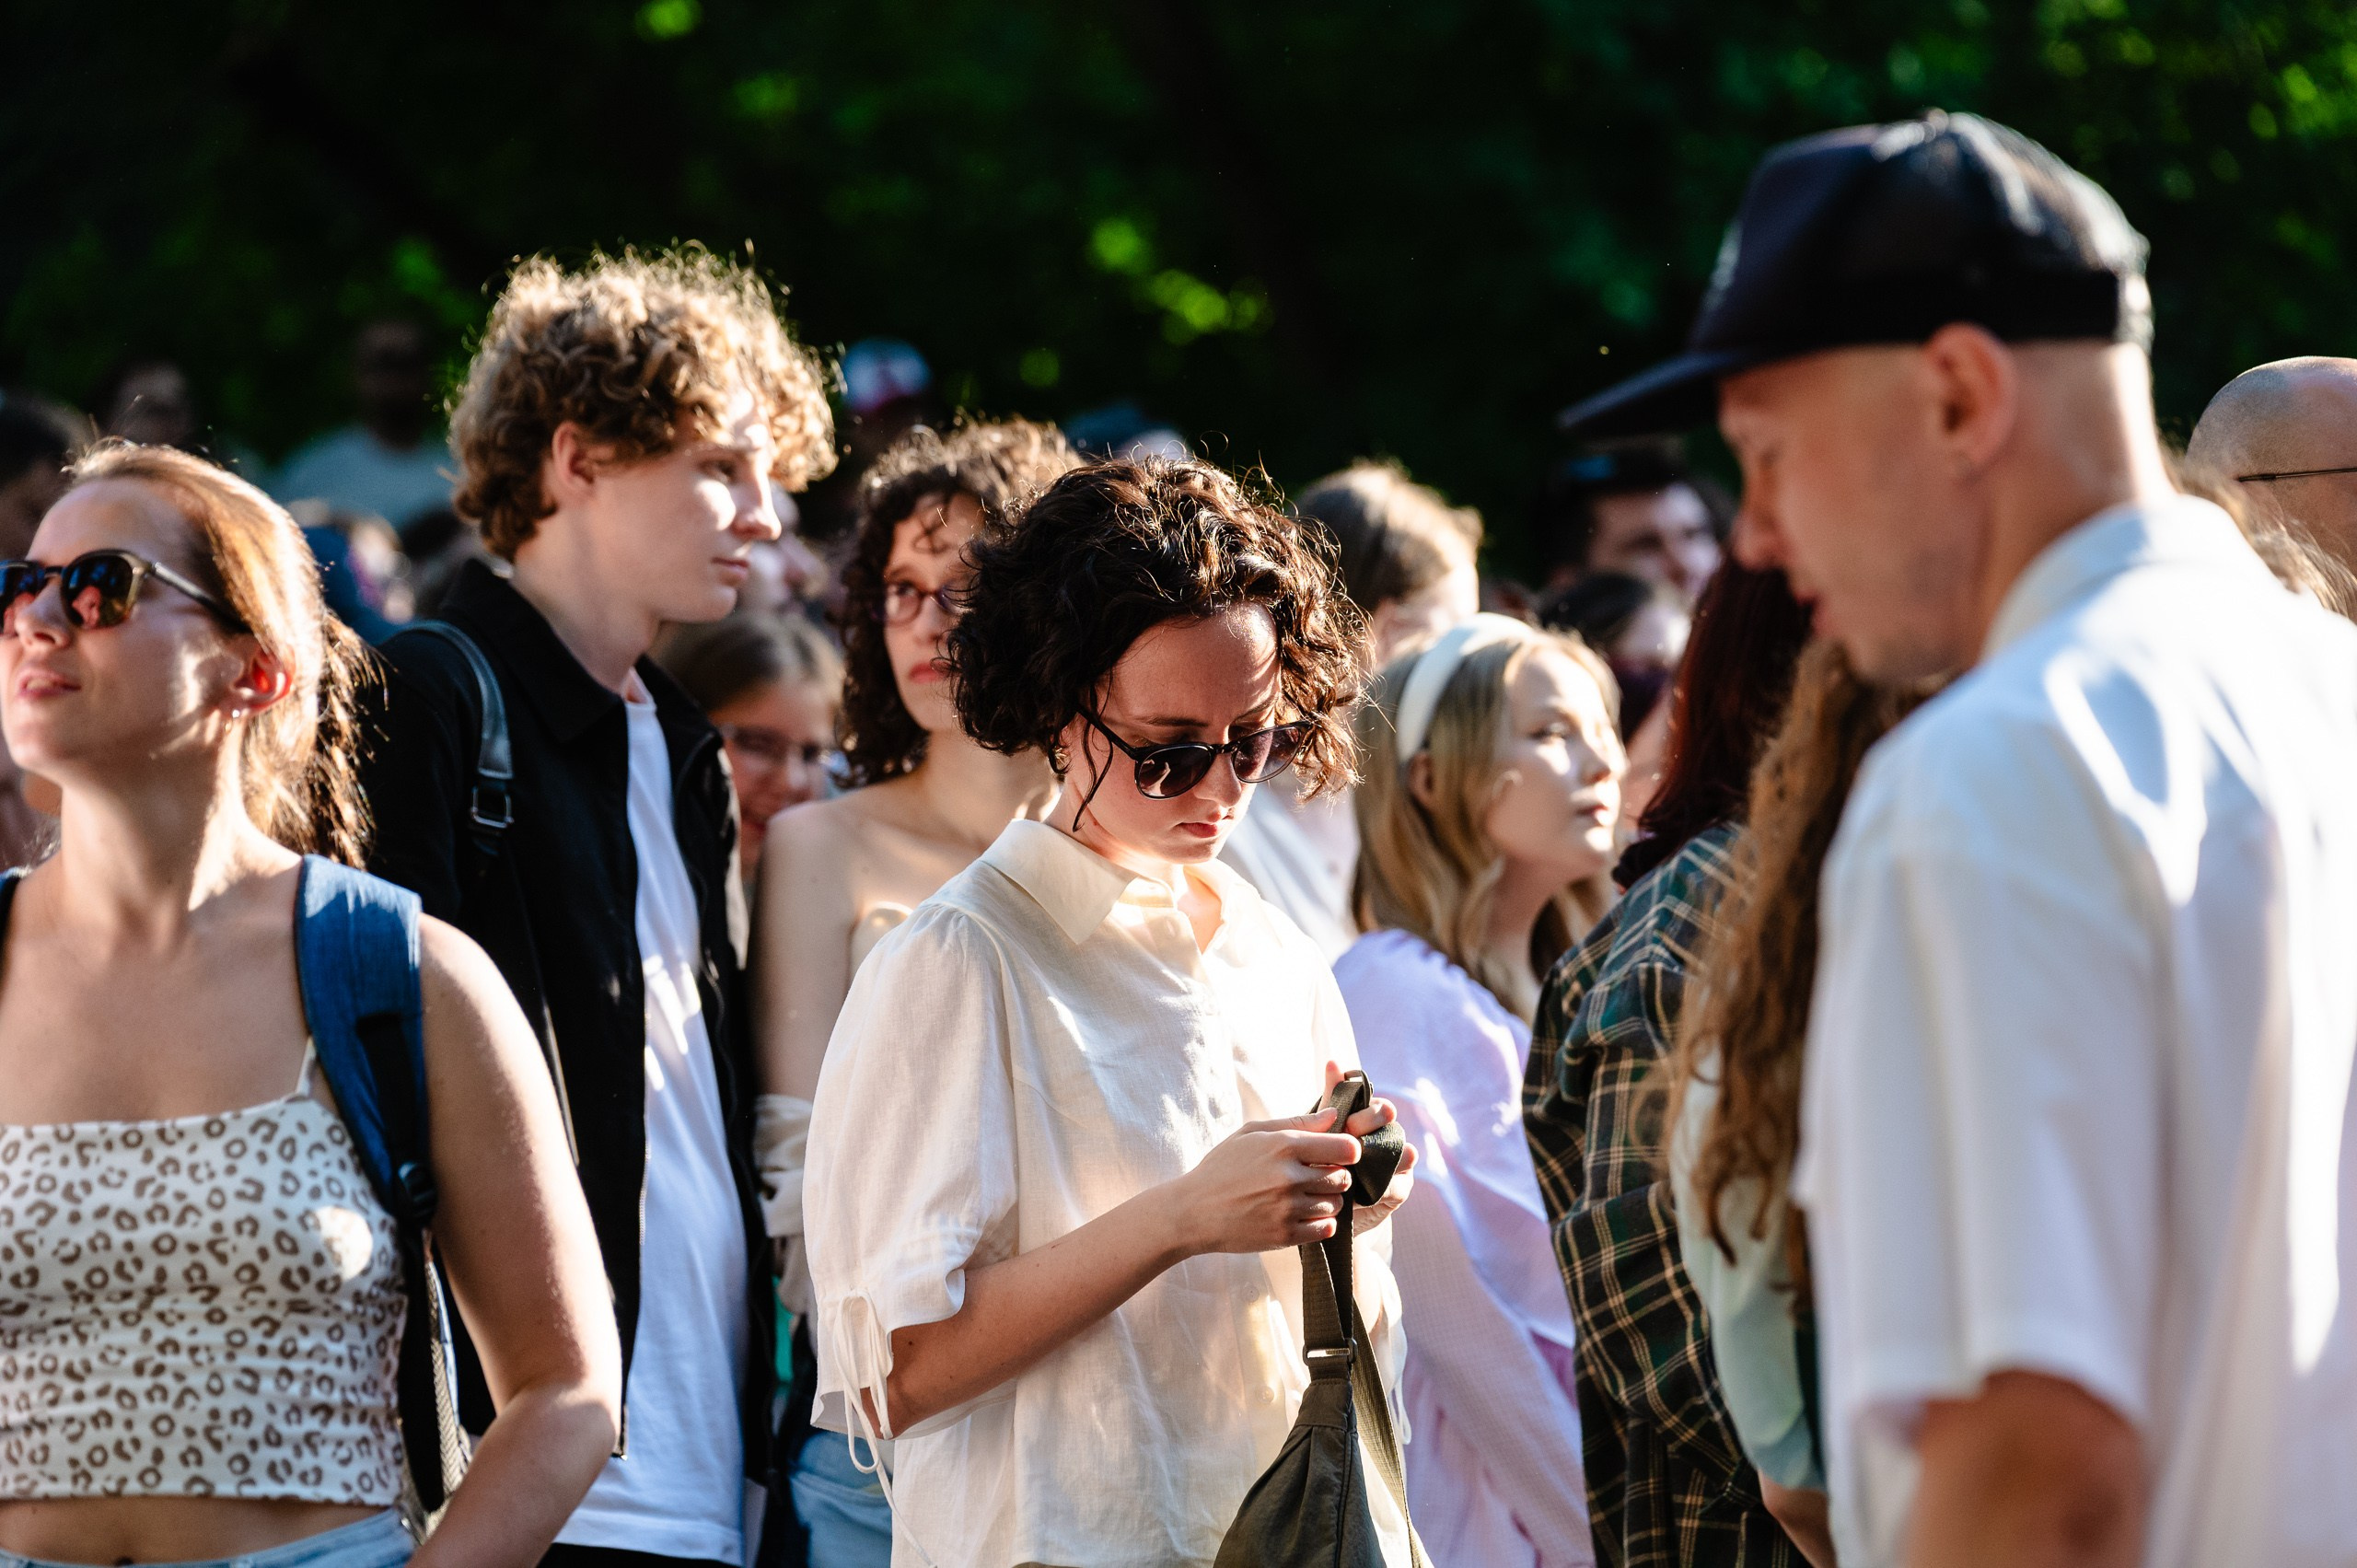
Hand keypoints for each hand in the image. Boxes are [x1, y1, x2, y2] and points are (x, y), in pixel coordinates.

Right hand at [1169, 1107, 1361, 1257]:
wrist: (1193, 1211)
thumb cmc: (1222, 1167)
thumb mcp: (1252, 1133)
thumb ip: (1296, 1123)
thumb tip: (1333, 1115)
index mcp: (1283, 1146)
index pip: (1345, 1149)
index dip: (1348, 1151)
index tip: (1338, 1154)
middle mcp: (1289, 1178)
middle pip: (1343, 1178)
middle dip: (1335, 1176)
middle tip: (1317, 1176)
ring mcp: (1287, 1209)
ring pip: (1335, 1204)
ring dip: (1327, 1200)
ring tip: (1305, 1196)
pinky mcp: (1284, 1235)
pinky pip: (1325, 1229)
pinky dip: (1321, 1222)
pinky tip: (1304, 1214)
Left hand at [1322, 1059, 1416, 1235]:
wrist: (1318, 1209)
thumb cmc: (1318, 1164)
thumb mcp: (1320, 1133)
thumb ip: (1330, 1100)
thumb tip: (1334, 1062)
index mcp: (1369, 1121)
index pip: (1379, 1106)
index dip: (1368, 1112)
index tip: (1349, 1122)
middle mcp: (1386, 1138)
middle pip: (1391, 1127)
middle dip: (1375, 1128)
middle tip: (1355, 1135)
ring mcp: (1395, 1164)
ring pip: (1401, 1155)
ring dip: (1387, 1157)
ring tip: (1374, 1161)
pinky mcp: (1397, 1191)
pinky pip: (1397, 1186)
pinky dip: (1385, 1187)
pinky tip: (1373, 1188)